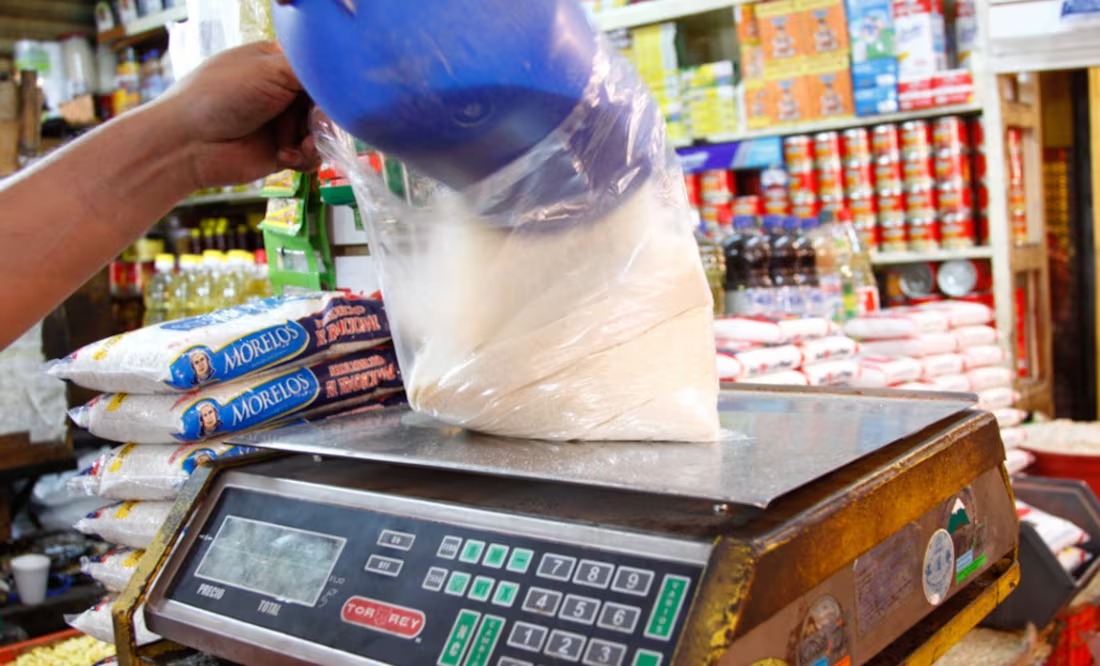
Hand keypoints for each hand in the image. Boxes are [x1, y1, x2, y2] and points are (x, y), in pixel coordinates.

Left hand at [156, 41, 319, 188]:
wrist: (189, 144)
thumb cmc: (219, 96)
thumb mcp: (268, 70)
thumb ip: (308, 71)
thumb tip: (341, 75)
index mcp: (277, 62)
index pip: (319, 69)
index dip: (329, 83)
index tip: (332, 94)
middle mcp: (283, 91)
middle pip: (326, 102)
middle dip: (324, 115)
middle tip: (314, 123)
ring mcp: (284, 123)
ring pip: (323, 131)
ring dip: (315, 139)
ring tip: (298, 144)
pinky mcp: (284, 153)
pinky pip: (312, 157)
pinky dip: (305, 158)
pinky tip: (285, 156)